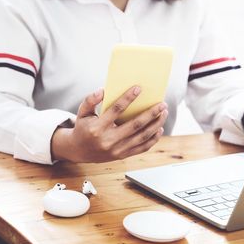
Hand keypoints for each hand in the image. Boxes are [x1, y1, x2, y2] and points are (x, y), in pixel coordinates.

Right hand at [51, 86, 167, 162]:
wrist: (79, 151)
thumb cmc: (83, 128)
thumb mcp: (82, 112)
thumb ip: (90, 100)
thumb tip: (103, 90)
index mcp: (97, 128)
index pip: (115, 110)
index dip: (127, 98)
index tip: (138, 88)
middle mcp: (108, 140)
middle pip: (135, 125)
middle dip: (151, 113)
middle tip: (162, 104)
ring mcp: (117, 150)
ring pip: (142, 136)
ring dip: (156, 124)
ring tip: (164, 113)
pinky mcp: (123, 155)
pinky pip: (142, 147)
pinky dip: (153, 138)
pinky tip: (159, 128)